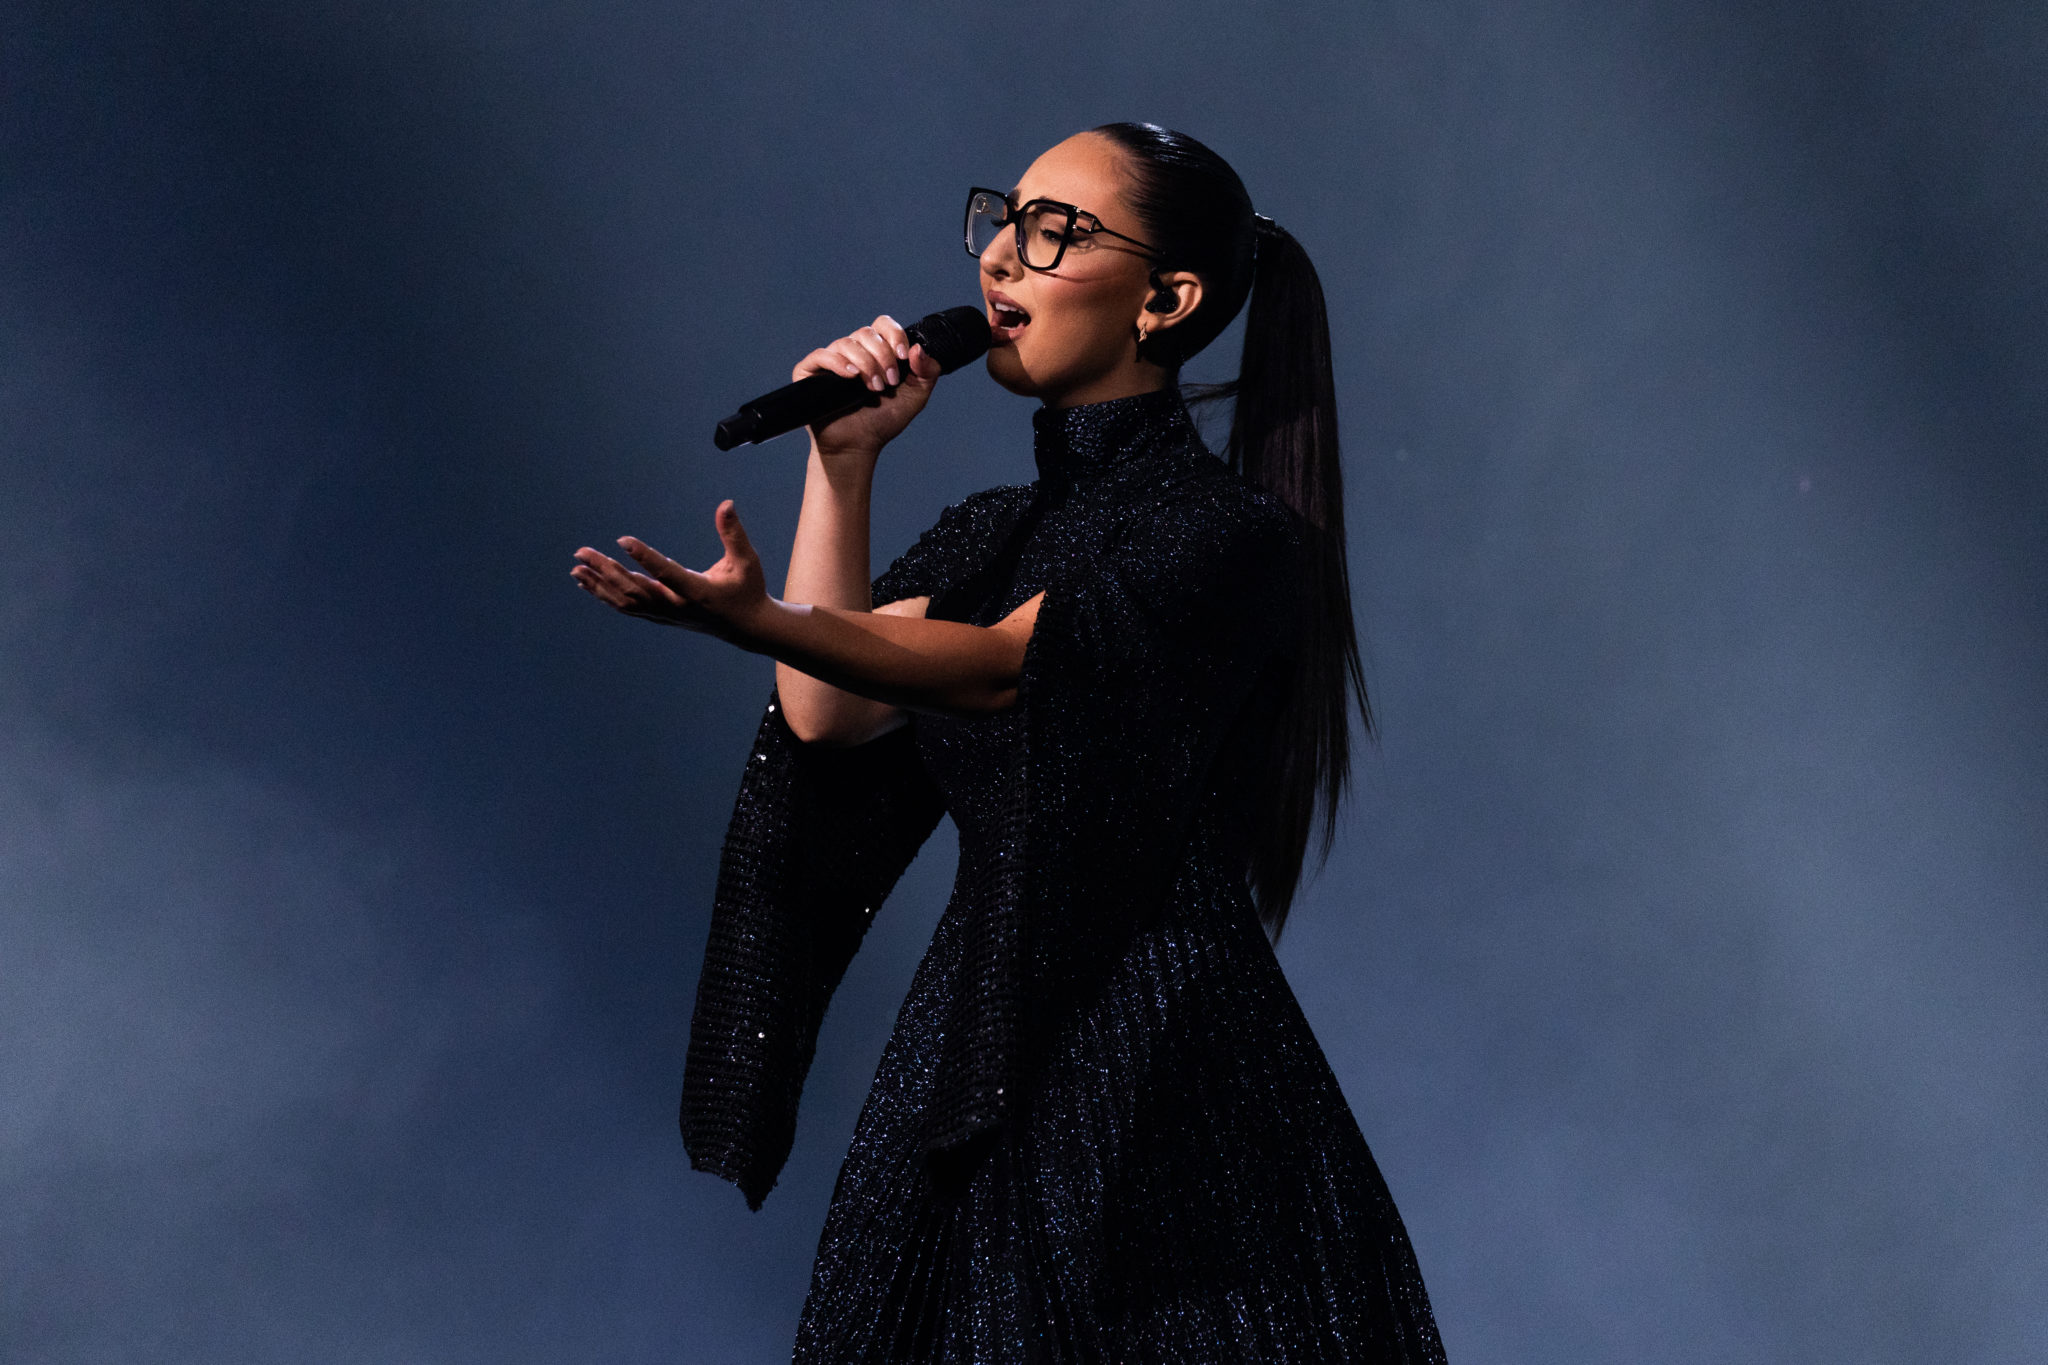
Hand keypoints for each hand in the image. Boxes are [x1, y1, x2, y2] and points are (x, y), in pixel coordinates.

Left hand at [571, 499, 767, 643]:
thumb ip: (733, 533)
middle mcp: (676, 607)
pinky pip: (627, 607)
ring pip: (626, 602)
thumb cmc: (748, 590)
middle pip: (635, 590)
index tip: (622, 540)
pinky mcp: (660, 616)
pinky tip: (588, 582)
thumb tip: (726, 504)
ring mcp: (666, 615)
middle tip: (582, 552)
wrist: (747, 627)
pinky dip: (606, 595)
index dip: (644, 557)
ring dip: (599, 585)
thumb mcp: (747, 561)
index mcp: (698, 593)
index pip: (666, 573)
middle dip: (606, 570)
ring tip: (577, 567)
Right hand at [792, 314, 945, 459]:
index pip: (882, 325)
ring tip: (874, 388)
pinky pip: (820, 355)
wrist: (860, 445)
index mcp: (875, 351)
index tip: (903, 357)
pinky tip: (851, 376)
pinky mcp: (810, 373)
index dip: (895, 335)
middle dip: (882, 356)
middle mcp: (852, 352)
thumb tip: (918, 348)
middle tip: (889, 382)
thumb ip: (927, 371)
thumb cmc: (884, 420)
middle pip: (866, 333)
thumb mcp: (916, 396)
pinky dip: (837, 362)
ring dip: (865, 364)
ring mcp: (831, 360)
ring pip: (846, 343)